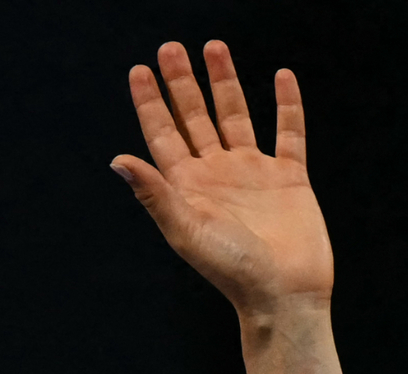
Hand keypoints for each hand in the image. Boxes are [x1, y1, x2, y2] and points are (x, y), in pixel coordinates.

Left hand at [110, 40, 345, 373]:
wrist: (284, 294)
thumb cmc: (232, 270)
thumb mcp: (186, 229)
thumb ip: (154, 192)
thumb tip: (117, 159)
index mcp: (188, 188)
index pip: (163, 136)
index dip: (150, 103)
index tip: (139, 70)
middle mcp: (217, 175)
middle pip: (195, 118)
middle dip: (182, 83)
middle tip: (170, 47)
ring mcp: (253, 174)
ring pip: (236, 116)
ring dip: (225, 83)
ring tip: (214, 47)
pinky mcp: (289, 178)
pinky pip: (289, 132)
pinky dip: (287, 105)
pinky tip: (282, 77)